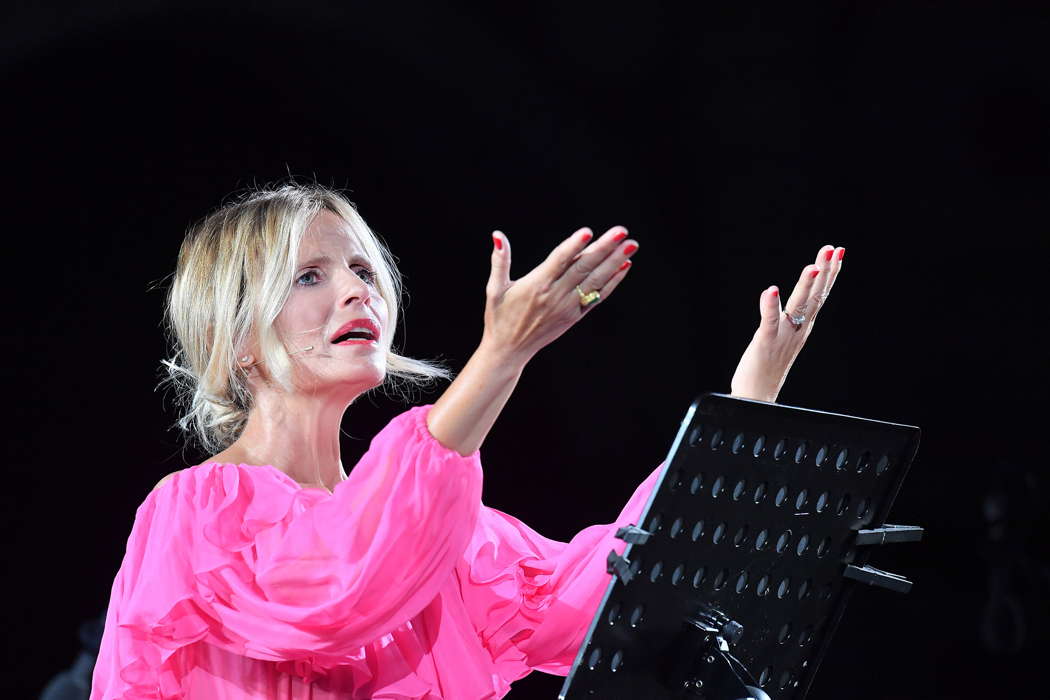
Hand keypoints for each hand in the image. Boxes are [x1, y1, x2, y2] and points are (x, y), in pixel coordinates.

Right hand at [427, 226, 637, 454]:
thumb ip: (499, 261)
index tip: (588, 232)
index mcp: (536, 285)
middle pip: (584, 267)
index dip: (574, 246)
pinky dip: (612, 282)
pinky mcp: (575, 316)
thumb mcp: (494, 289)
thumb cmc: (499, 317)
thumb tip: (497, 235)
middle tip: (622, 230)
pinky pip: (597, 297)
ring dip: (615, 262)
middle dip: (605, 248)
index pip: (559, 261)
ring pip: (595, 280)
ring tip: (631, 244)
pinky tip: (625, 266)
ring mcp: (568, 307)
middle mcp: (555, 296)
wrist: (509, 350)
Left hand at [730, 245, 844, 402]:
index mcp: (804, 325)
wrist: (757, 394)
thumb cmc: (768, 364)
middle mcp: (798, 328)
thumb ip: (790, 316)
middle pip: (815, 296)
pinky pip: (769, 321)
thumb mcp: (785, 335)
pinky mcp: (765, 342)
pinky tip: (771, 290)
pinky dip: (770, 306)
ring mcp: (783, 335)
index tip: (839, 251)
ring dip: (806, 286)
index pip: (821, 295)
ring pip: (798, 306)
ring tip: (812, 266)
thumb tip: (786, 294)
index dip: (831, 273)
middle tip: (834, 248)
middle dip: (825, 271)